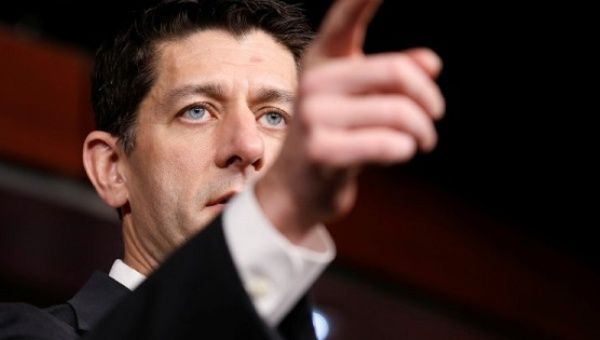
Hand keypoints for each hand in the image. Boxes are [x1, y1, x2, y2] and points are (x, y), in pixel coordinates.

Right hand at [256, 0, 444, 242]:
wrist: (295, 190)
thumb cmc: (336, 138)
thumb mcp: (362, 102)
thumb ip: (394, 77)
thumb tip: (432, 62)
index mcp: (324, 59)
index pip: (347, 14)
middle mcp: (315, 80)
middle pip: (396, 73)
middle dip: (429, 99)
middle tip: (436, 115)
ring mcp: (314, 116)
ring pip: (399, 112)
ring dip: (423, 131)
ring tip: (422, 140)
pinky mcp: (322, 150)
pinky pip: (389, 143)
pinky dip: (405, 149)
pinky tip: (401, 152)